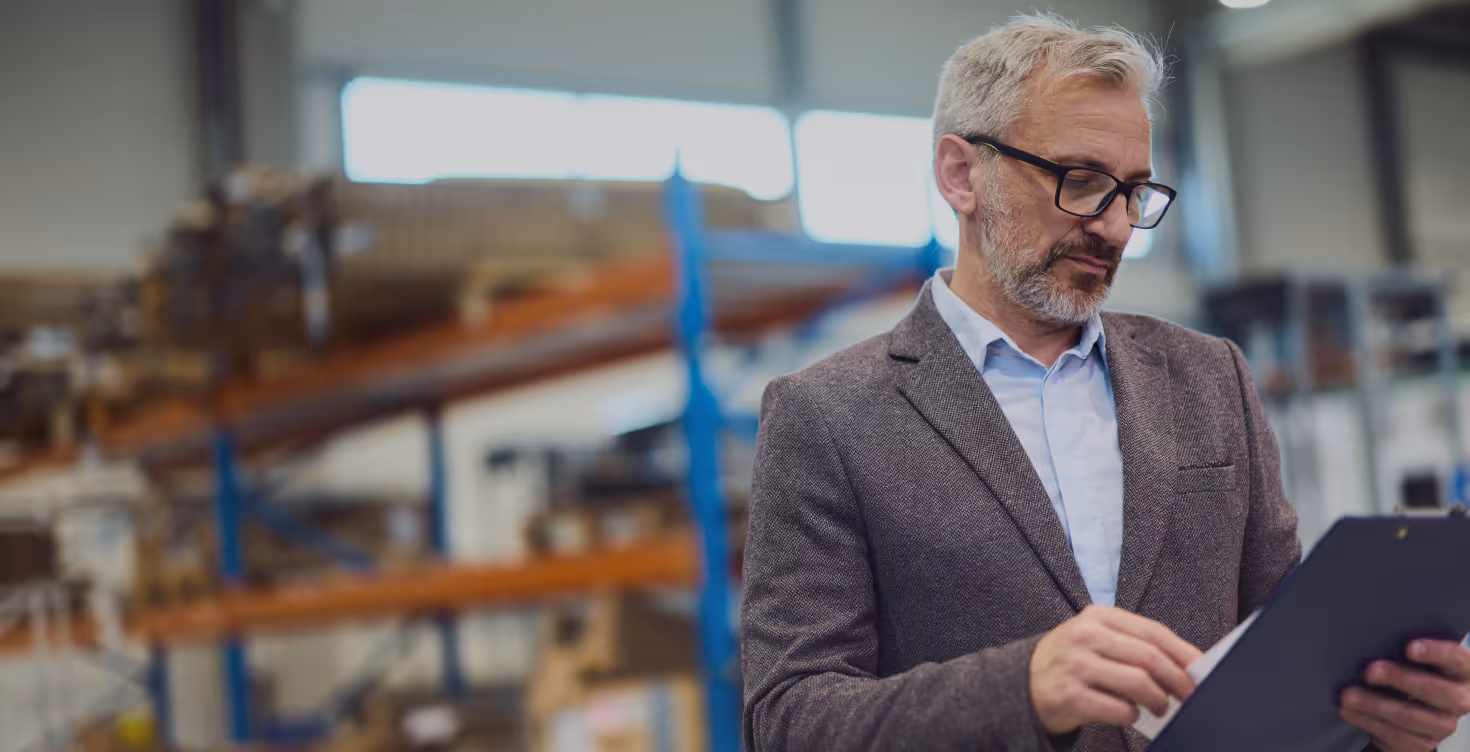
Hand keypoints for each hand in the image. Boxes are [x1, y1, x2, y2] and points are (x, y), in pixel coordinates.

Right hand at [1029, 605, 1203, 733]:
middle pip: (1150, 658)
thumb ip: (1131, 643)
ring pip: (1139, 683)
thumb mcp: (1093, 637)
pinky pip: (1119, 709)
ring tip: (1160, 707)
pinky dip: (1132, 715)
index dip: (1182, 652)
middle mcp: (1085, 637)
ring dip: (1158, 700)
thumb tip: (1183, 663)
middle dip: (1177, 680)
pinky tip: (1129, 714)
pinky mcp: (1072, 696)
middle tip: (1188, 695)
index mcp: (1096, 617)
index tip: (1200, 668)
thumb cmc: (1069, 661)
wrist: (1022, 683)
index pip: (1152, 631)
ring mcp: (1077, 666)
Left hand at [1340, 639, 1469, 751]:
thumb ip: (1404, 650)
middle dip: (1400, 679)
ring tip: (1348, 695)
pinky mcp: (1424, 744)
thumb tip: (1374, 640)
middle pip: (1437, 691)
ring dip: (1375, 704)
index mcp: (1462, 672)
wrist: (1410, 711)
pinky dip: (1369, 721)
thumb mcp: (1413, 660)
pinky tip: (1350, 711)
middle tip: (1370, 671)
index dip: (1436, 652)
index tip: (1409, 647)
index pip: (1457, 659)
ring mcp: (1444, 725)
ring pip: (1411, 716)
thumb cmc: (1410, 673)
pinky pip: (1396, 735)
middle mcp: (1461, 700)